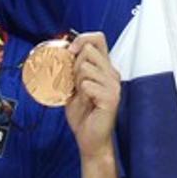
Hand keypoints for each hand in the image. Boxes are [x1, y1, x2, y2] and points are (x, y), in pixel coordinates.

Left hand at [62, 32, 120, 157]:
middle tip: (75, 84)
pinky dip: (81, 94)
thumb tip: (63, 52)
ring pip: (85, 67)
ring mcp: (113, 85)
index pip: (97, 38)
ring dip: (77, 82)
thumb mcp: (74, 86)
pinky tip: (87, 104)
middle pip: (88, 50)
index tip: (69, 52)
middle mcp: (112, 73)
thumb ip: (72, 68)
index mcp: (105, 68)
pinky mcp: (111, 98)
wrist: (90, 139)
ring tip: (82, 96)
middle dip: (74, 64)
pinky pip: (87, 85)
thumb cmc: (83, 114)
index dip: (81, 39)